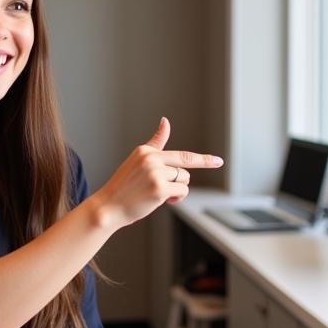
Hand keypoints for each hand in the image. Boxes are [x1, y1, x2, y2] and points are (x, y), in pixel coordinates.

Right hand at [93, 118, 223, 228]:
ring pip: (183, 180)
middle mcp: (151, 159)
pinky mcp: (159, 189)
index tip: (219, 161)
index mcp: (146, 151)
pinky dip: (174, 199)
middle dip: (187, 176)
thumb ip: (155, 143)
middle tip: (195, 172)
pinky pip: (181, 192)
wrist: (108, 206)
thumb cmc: (124, 185)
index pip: (182, 154)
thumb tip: (165, 121)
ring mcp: (156, 174)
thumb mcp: (138, 160)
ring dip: (175, 189)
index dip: (203, 159)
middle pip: (186, 166)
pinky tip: (160, 201)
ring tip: (155, 193)